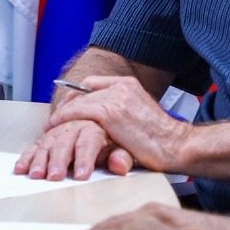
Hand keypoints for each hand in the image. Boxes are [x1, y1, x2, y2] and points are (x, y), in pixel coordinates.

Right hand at [14, 120, 133, 180]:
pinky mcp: (50, 135)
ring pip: (48, 141)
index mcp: (98, 123)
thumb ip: (123, 157)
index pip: (89, 140)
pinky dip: (28, 156)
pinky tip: (22, 168)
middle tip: (55, 176)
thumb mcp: (128, 148)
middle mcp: (77, 123)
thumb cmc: (120, 139)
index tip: (81, 175)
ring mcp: (62, 129)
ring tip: (36, 174)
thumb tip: (119, 165)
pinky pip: (37, 144)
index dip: (84, 158)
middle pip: (65, 140)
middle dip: (59, 159)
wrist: (112, 121)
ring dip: (40, 159)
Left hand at [47, 76, 190, 173]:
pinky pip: (79, 111)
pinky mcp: (110, 113)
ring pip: (78, 101)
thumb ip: (122, 111)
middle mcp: (121, 87)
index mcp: (129, 85)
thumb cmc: (161, 139)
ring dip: (62, 114)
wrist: (177, 145)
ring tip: (51, 125)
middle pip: (82, 91)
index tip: (67, 106)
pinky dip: (64, 118)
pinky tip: (56, 126)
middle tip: (55, 118)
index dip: (76, 95)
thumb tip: (104, 121)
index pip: (92, 83)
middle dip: (66, 104)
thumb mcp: (140, 115)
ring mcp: (115, 98)